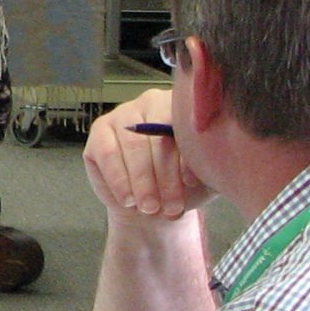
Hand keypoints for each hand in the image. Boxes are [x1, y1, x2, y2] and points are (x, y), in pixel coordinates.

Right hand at [83, 91, 210, 221]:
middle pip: (157, 135)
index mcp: (182, 107)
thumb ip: (209, 165)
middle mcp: (151, 102)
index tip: (192, 183)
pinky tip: (128, 200)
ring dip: (142, 181)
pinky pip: (108, 154)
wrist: (154, 206)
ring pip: (132, 145)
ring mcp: (122, 114)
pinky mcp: (99, 132)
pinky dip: (119, 180)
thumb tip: (209, 160)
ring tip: (150, 208)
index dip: (187, 155)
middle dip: (164, 175)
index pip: (184, 124)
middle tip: (171, 206)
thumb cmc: (182, 187)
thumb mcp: (204, 178)